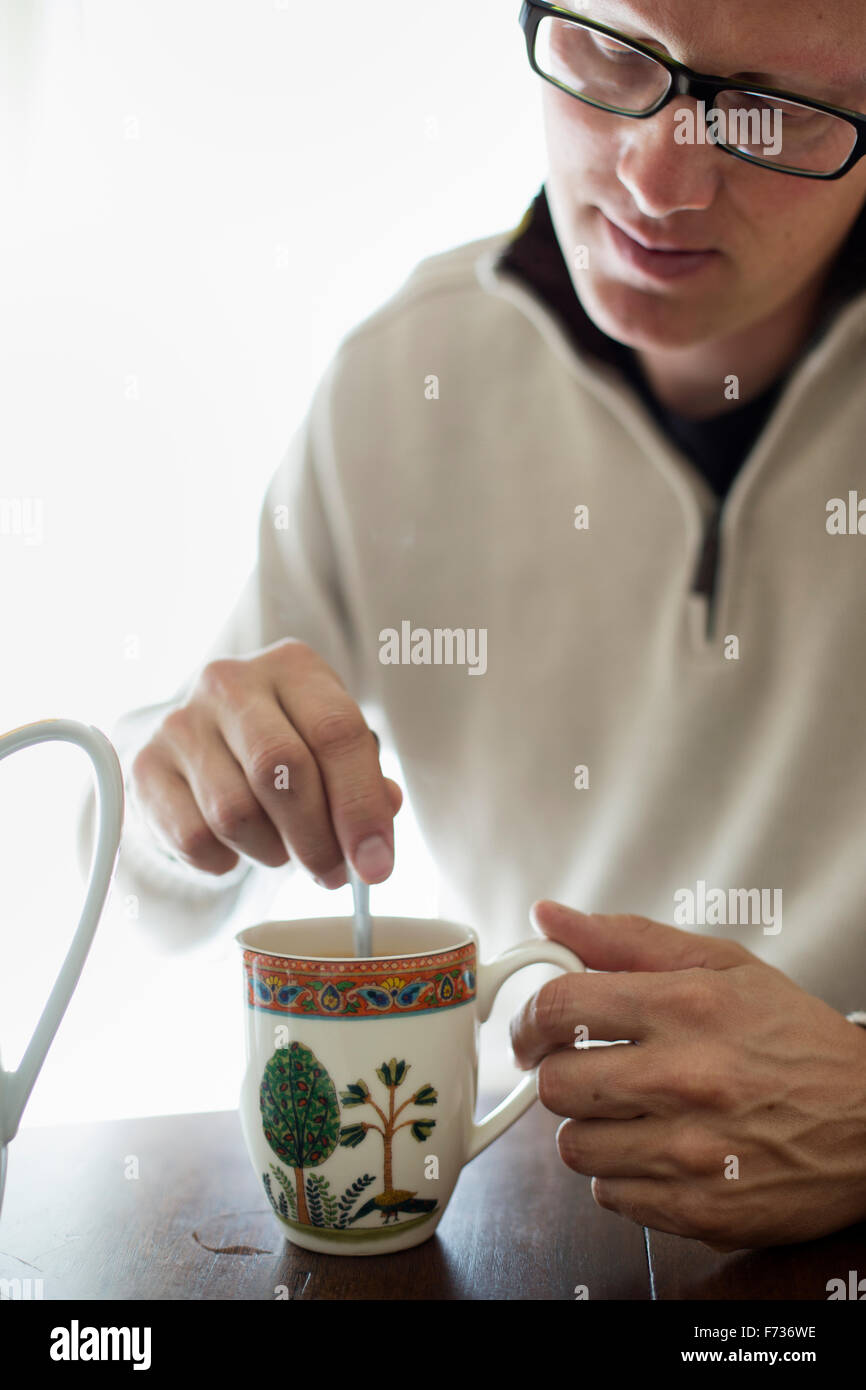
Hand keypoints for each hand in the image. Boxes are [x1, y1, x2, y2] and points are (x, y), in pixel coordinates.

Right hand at [130, 638, 401, 884]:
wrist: (202, 739)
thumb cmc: (286, 743)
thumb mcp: (332, 749)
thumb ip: (363, 786)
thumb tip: (373, 843)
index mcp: (293, 666)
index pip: (337, 732)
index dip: (361, 805)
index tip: (376, 864)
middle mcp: (231, 682)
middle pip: (282, 770)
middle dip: (317, 838)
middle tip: (332, 875)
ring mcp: (181, 722)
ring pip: (234, 812)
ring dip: (271, 851)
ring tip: (282, 850)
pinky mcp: (147, 765)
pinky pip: (193, 837)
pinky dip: (224, 860)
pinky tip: (236, 848)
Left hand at [510, 899, 865, 1250]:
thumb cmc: (796, 1039)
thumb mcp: (723, 966)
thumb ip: (625, 939)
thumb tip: (548, 917)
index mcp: (688, 1007)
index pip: (560, 1006)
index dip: (531, 1017)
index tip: (536, 1027)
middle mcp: (687, 1079)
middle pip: (556, 1082)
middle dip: (560, 1072)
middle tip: (585, 1068)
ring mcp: (691, 1152)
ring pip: (573, 1146)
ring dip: (590, 1128)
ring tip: (630, 1110)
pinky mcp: (699, 1212)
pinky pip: (610, 1196)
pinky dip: (623, 1175)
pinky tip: (658, 1149)